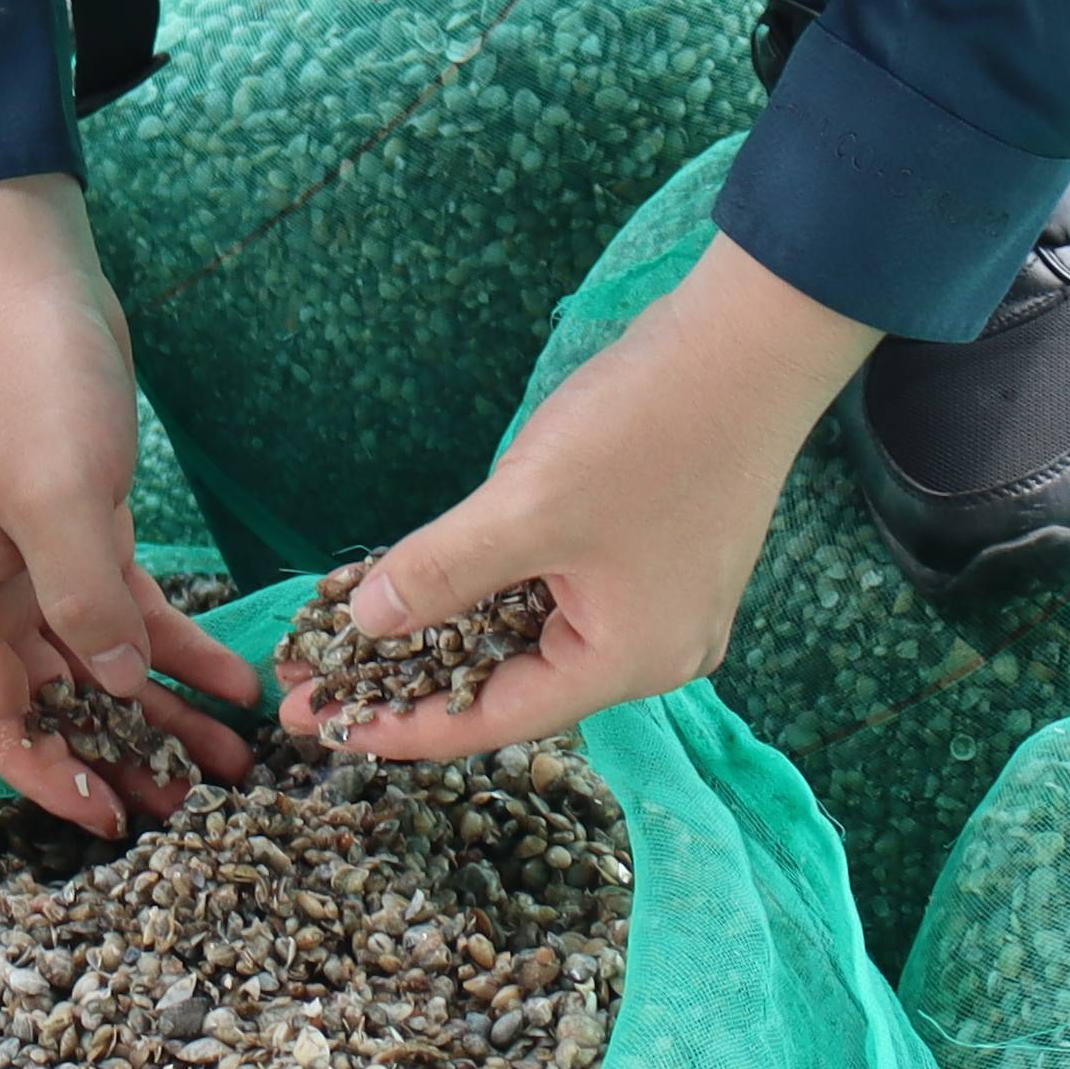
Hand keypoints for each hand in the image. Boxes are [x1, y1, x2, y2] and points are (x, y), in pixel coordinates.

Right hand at [0, 177, 256, 830]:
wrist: (24, 271)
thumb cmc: (24, 379)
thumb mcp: (60, 497)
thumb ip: (88, 604)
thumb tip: (120, 689)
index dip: (51, 778)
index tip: (116, 825)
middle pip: (55, 702)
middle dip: (124, 755)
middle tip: (201, 808)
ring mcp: (30, 555)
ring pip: (100, 660)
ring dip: (164, 708)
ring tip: (236, 759)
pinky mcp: (77, 519)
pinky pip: (128, 605)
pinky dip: (178, 642)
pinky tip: (237, 676)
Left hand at [302, 232, 869, 763]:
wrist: (750, 343)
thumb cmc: (646, 428)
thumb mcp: (527, 506)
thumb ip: (442, 572)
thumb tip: (368, 623)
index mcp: (629, 660)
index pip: (494, 716)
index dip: (402, 724)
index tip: (323, 725)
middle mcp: (653, 650)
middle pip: (512, 684)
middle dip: (412, 679)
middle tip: (320, 679)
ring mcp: (663, 605)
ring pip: (532, 637)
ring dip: (447, 633)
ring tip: (357, 635)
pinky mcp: (659, 558)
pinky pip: (558, 597)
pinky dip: (492, 594)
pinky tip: (434, 584)